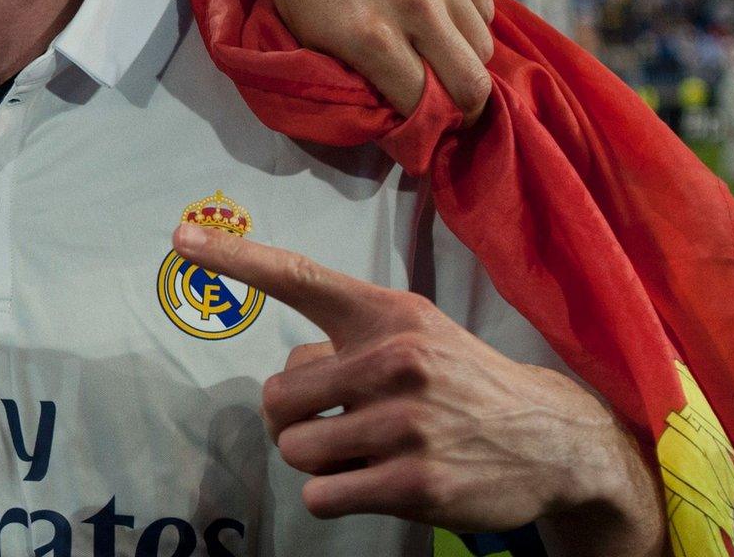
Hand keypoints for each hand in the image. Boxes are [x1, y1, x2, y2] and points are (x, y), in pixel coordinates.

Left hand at [173, 225, 663, 555]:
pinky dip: (335, 495)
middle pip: (279, 397)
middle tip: (337, 424)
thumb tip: (289, 380)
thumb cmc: (460, 383)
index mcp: (388, 315)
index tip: (181, 238)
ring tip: (364, 453)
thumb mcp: (415, 335)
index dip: (236, 257)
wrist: (552, 440)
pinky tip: (377, 482)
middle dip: (294, 420)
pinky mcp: (416, 484)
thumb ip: (346, 343)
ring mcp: (408, 424)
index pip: (300, 278)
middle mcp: (396, 360)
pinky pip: (323, 495)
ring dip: (317, 461)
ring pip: (297, 450)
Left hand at [254, 0, 493, 120]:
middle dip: (466, 105)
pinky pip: (483, 6)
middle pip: (471, 80)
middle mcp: (413, 3)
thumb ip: (371, 82)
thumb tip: (417, 118)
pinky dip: (469, 21)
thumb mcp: (322, 49)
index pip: (427, 103)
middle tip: (456, 108)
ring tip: (442, 55)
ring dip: (466, 58)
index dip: (432, 125)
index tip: (435, 130)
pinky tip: (443, 18)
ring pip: (482, 44)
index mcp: (371, 37)